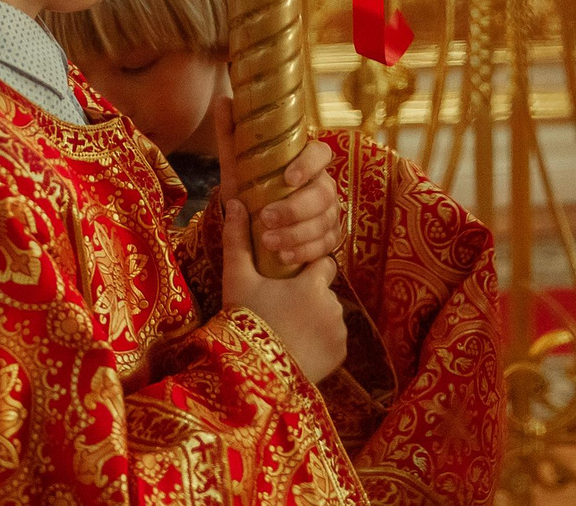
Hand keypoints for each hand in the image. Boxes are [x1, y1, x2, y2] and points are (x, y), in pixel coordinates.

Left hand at [211, 97, 344, 268]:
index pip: (320, 154)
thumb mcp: (237, 165)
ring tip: (269, 242)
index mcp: (305, 161)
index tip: (287, 178)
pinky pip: (328, 245)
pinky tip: (286, 257)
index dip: (308, 165)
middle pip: (324, 194)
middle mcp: (323, 185)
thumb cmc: (250, 189)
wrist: (254, 226)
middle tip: (265, 219)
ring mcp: (330, 212)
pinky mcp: (330, 237)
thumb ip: (232, 134)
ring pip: (326, 222)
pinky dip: (306, 252)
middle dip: (295, 210)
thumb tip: (224, 100)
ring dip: (297, 234)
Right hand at [223, 199, 346, 381]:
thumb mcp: (237, 278)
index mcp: (312, 283)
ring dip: (316, 319)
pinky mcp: (340, 355)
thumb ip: (237, 239)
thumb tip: (234, 202)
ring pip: (330, 316)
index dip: (308, 268)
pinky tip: (298, 347)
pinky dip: (321, 342)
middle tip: (282, 308)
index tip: (290, 278)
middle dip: (310, 296)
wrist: (254, 373)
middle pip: (325, 291)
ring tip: (288, 329)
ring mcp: (339, 332)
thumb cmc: (246, 319)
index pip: (323, 262)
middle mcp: (333, 305)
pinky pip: (334, 340)